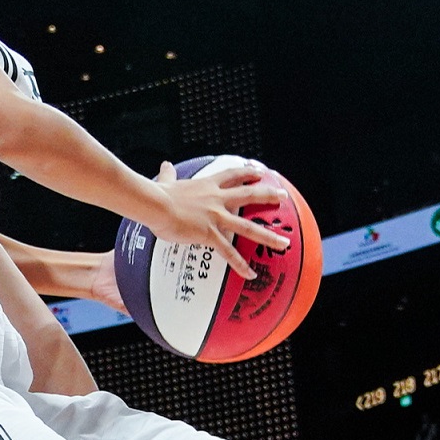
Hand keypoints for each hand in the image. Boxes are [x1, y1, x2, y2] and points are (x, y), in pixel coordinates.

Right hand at [145, 161, 290, 272]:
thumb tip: (165, 166)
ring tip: (283, 242)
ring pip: (248, 227)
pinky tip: (250, 273)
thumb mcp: (167, 182)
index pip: (232, 175)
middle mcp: (216, 199)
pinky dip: (240, 264)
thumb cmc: (158, 195)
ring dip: (268, 236)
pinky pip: (229, 252)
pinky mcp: (209, 233)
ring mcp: (216, 217)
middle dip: (268, 195)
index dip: (247, 173)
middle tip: (283, 196)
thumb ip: (169, 175)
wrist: (155, 204)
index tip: (259, 172)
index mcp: (207, 186)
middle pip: (249, 195)